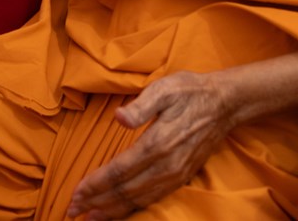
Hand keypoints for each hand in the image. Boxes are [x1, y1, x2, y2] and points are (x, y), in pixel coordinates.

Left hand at [67, 71, 232, 219]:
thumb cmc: (189, 91)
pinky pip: (153, 199)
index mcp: (157, 143)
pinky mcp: (182, 177)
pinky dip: (133, 209)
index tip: (76, 192)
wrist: (224, 103)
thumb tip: (119, 117)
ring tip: (91, 217)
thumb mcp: (164, 88)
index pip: (119, 171)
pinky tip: (121, 211)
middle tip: (73, 210)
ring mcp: (175, 174)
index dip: (95, 184)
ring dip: (113, 210)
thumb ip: (140, 105)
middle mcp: (166, 165)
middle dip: (97, 202)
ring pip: (139, 200)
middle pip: (125, 191)